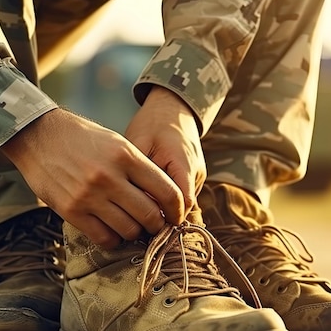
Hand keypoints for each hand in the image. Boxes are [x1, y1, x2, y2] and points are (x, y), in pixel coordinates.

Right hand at [1, 108, 184, 247]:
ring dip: (135, 232)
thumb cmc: (84, 139)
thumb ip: (141, 169)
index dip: (178, 210)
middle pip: (150, 216)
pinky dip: (113, 239)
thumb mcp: (118, 143)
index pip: (167, 192)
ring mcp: (89, 196)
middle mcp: (110, 177)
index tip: (177, 216)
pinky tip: (112, 229)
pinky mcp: (71, 211)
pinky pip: (104, 237)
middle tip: (155, 224)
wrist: (39, 136)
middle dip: (158, 225)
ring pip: (129, 230)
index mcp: (127, 156)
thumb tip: (165, 200)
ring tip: (132, 225)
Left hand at [125, 86, 205, 217]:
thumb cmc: (152, 123)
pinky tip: (146, 203)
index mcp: (183, 163)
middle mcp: (196, 172)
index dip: (164, 217)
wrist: (172, 108)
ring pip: (183, 204)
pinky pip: (181, 196)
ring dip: (164, 210)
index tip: (141, 222)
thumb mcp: (138, 144)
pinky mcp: (193, 177)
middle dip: (162, 218)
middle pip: (183, 207)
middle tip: (135, 223)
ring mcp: (197, 176)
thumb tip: (133, 203)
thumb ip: (138, 173)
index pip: (182, 202)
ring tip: (139, 213)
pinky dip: (166, 202)